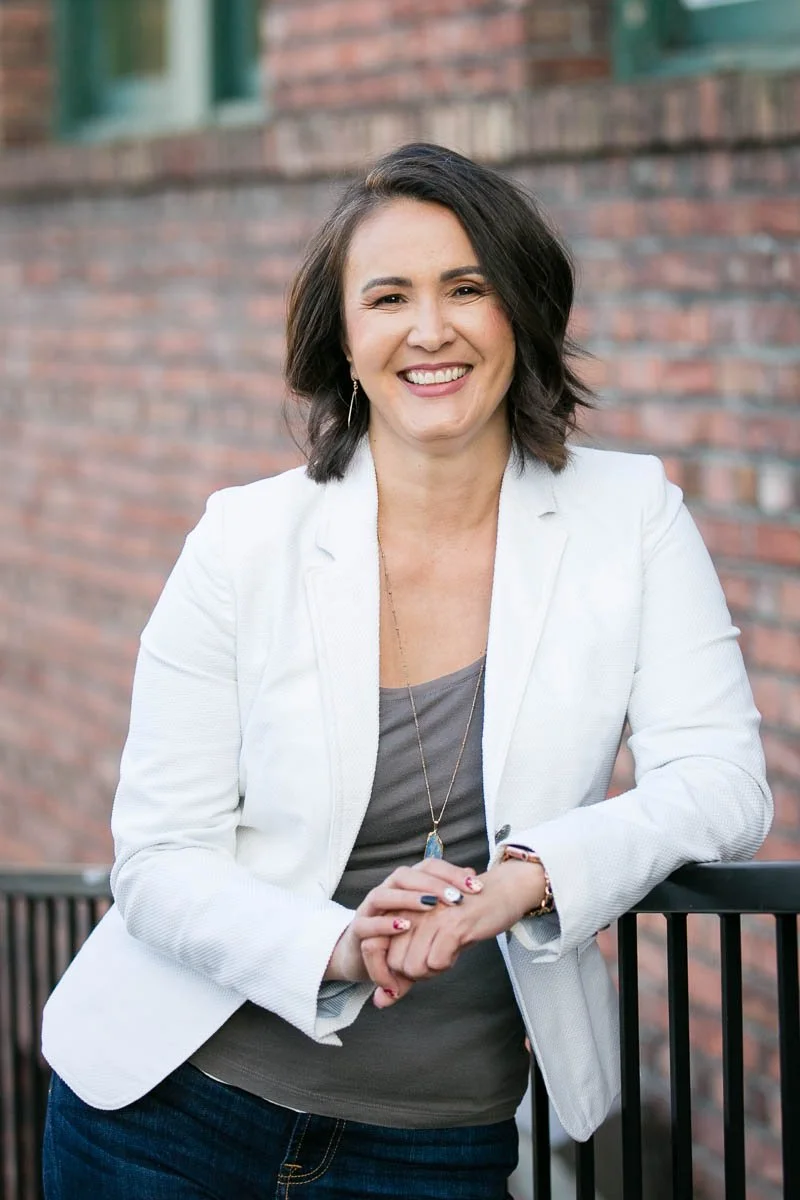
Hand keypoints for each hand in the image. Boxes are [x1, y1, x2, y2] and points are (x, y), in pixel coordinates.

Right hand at [324, 861, 481, 997]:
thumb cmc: (405, 934)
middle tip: (456, 898)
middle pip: (405, 875)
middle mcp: (386, 891)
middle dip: (432, 884)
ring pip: (382, 895)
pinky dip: (384, 925)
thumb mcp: (431, 918)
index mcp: (405, 884)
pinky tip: (404, 927)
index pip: (428, 867)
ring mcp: (369, 910)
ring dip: (407, 899)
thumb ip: (449, 898)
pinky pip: (367, 925)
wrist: (367, 956)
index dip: (451, 873)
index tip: (476, 887)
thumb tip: (473, 874)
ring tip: (430, 906)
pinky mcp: (358, 931)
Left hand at [371, 857, 545, 1007]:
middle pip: (395, 964)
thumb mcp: (428, 943)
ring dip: (432, 971)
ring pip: (413, 967)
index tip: (402, 979)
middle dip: (415, 973)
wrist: (499, 892)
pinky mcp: (451, 925)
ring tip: (446, 953)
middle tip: (435, 959)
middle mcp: (409, 910)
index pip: (374, 951)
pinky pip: (437, 963)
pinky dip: (447, 964)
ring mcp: (428, 917)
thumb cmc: (462, 919)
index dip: (388, 974)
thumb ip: (403, 974)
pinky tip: (457, 947)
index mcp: (400, 909)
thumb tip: (380, 1001)